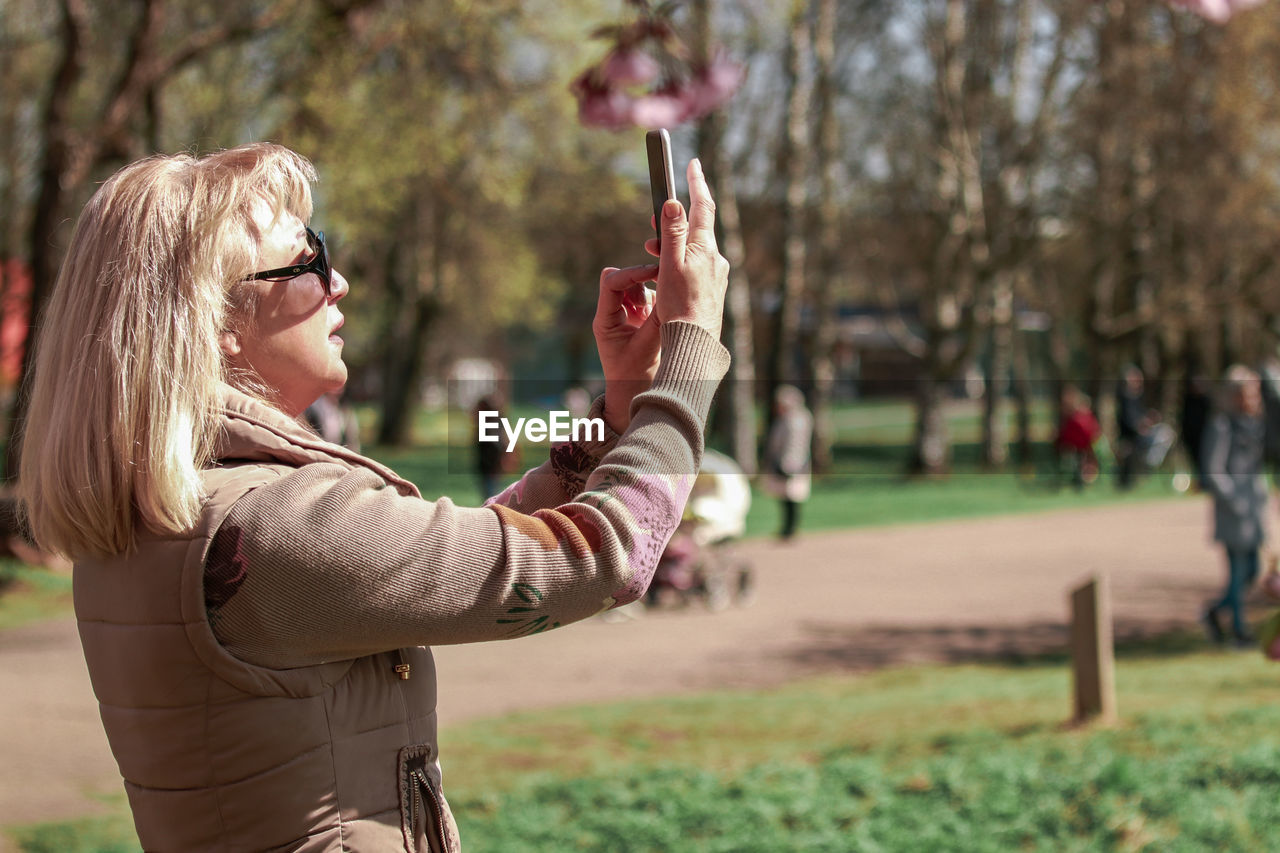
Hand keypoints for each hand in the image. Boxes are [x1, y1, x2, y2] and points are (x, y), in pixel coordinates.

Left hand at [593, 265, 661, 432]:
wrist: (634, 393)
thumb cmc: (635, 376)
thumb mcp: (648, 346)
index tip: (654, 273)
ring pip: (636, 286)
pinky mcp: (639, 319)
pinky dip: (658, 300)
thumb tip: (672, 293)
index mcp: (605, 320)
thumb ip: (657, 319)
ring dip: (651, 292)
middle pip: (621, 279)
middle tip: (660, 288)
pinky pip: (648, 297)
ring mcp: (625, 315)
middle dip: (641, 280)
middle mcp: (612, 314)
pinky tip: (667, 313)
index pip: (610, 283)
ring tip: (660, 313)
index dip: (632, 273)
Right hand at [643, 158, 728, 339]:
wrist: (696, 343)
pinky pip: (697, 266)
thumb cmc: (680, 306)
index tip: (692, 163)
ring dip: (674, 248)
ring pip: (694, 250)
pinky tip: (670, 279)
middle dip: (673, 224)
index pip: (702, 206)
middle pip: (695, 229)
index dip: (696, 182)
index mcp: (705, 248)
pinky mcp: (714, 289)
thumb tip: (674, 202)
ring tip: (654, 262)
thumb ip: (672, 232)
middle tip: (653, 228)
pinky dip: (681, 263)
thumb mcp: (670, 265)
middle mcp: (716, 258)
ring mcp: (717, 274)